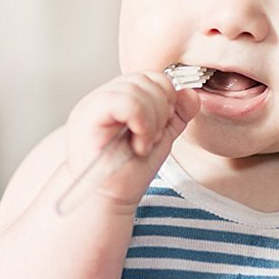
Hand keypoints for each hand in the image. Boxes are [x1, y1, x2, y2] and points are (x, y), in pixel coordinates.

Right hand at [65, 70, 199, 209]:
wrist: (107, 201)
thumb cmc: (128, 173)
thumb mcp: (160, 137)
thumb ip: (177, 114)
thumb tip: (191, 93)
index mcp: (119, 97)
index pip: (151, 77)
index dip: (167, 98)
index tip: (162, 128)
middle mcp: (103, 96)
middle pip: (147, 78)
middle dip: (161, 110)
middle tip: (153, 138)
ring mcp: (92, 104)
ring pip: (137, 87)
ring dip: (151, 119)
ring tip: (143, 144)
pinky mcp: (87, 116)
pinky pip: (124, 100)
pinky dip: (141, 121)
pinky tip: (138, 144)